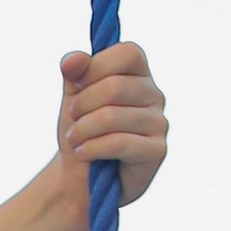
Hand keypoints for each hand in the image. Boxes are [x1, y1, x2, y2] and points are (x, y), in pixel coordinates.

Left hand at [54, 41, 166, 212]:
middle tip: (72, 119)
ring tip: (75, 140)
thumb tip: (72, 60)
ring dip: (82, 130)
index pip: (128, 52)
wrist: (79, 178)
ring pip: (113, 116)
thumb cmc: (81, 131)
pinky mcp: (156, 151)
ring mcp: (159, 123)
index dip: (97, 66)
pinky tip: (83, 154)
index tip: (77, 85)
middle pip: (115, 86)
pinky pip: (119, 143)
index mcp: (139, 74)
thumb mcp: (73, 97)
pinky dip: (92, 148)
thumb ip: (74, 73)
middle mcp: (155, 95)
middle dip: (82, 104)